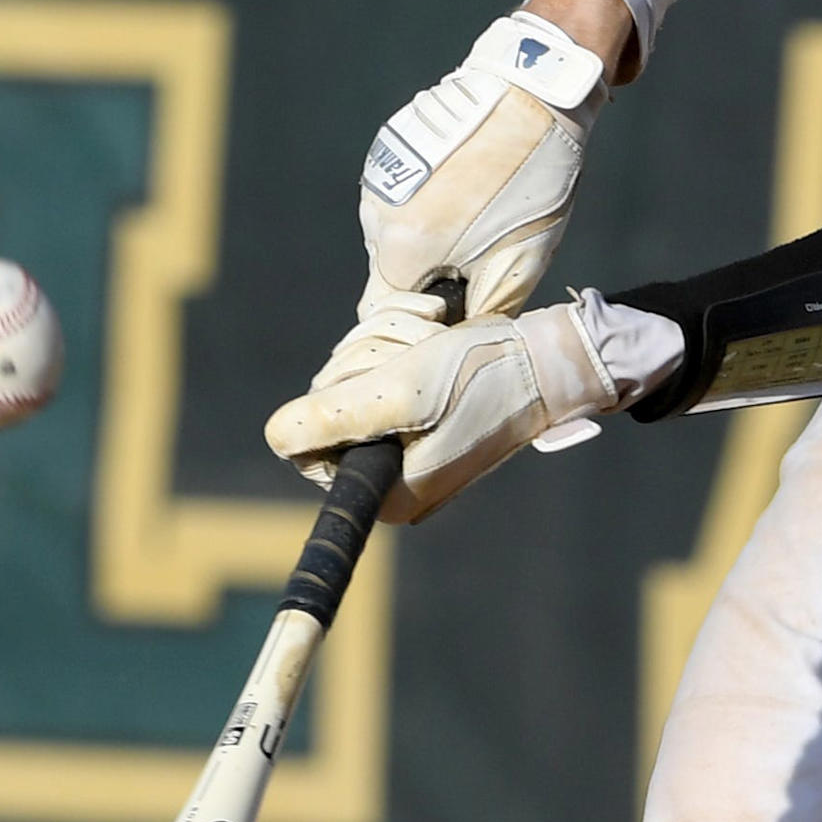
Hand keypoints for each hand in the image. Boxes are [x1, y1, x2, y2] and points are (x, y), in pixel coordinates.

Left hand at [264, 302, 619, 525]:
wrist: (548, 356)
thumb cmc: (484, 375)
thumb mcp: (402, 391)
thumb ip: (333, 416)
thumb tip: (273, 437)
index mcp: (387, 491)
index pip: (309, 445)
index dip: (333, 397)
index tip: (381, 375)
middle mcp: (391, 474)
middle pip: (329, 402)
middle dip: (366, 357)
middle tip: (417, 349)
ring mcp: (404, 441)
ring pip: (351, 374)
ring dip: (386, 339)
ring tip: (433, 337)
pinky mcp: (417, 408)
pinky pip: (377, 364)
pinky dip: (398, 336)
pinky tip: (435, 329)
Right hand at [358, 10, 610, 324]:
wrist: (532, 94)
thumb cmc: (530, 179)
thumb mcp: (520, 262)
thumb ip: (484, 309)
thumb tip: (467, 332)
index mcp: (403, 248)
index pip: (387, 312)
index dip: (424, 319)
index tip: (457, 309)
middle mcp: (376, 214)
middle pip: (392, 272)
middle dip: (430, 277)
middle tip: (479, 260)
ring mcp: (378, 177)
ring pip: (397, 234)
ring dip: (429, 239)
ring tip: (478, 217)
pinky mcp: (389, 148)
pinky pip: (402, 198)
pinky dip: (427, 204)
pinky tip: (467, 186)